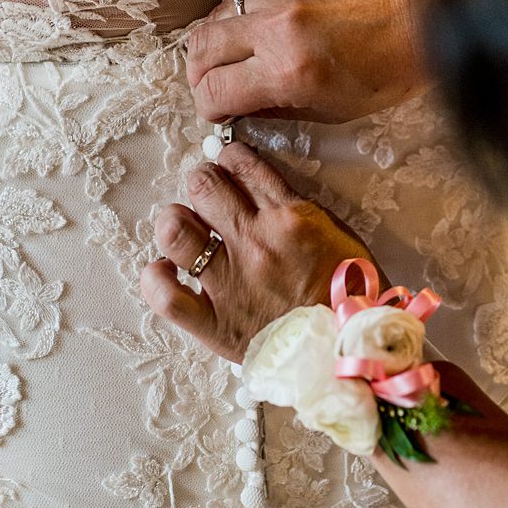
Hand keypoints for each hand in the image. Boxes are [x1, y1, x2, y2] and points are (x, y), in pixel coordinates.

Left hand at [140, 142, 373, 361]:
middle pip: (203, 186)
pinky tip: (165, 270)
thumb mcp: (337, 234)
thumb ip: (297, 208)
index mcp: (292, 219)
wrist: (352, 348)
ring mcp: (230, 284)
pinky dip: (156, 279)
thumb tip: (259, 188)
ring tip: (185, 229)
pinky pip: (166, 297)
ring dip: (175, 222)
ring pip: (175, 231)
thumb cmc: (349, 294)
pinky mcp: (215, 324)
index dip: (231, 159)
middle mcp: (256, 244)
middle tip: (209, 196)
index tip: (230, 167)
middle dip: (203, 182)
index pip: (243, 165)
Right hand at [184, 0, 436, 124]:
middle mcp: (277, 29)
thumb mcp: (334, 110)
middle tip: (214, 82)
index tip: (218, 110)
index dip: (208, 107)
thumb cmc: (390, 72)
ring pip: (222, 15)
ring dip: (224, 38)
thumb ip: (278, 109)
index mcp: (287, 72)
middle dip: (199, 71)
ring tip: (242, 53)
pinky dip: (256, 15)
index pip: (212, 91)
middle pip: (199, 47)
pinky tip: (278, 26)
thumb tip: (240, 108)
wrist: (425, 16)